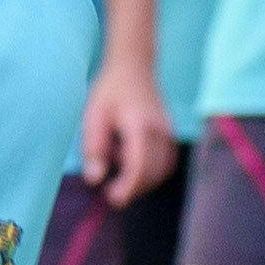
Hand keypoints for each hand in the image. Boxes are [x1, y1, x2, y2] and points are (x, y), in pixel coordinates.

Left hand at [77, 61, 180, 203]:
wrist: (134, 66)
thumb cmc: (110, 90)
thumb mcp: (93, 117)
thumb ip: (94, 149)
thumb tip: (94, 180)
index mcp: (139, 125)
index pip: (140, 166)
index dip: (127, 187)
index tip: (112, 198)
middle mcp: (160, 130)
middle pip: (153, 172)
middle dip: (134, 188)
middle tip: (112, 195)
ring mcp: (169, 132)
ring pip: (162, 170)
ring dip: (143, 180)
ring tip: (122, 175)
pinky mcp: (170, 133)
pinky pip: (167, 162)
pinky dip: (153, 171)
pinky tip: (134, 166)